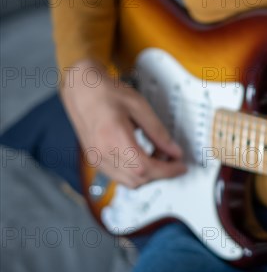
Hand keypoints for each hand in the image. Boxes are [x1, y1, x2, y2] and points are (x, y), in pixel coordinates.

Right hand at [61, 59, 185, 187]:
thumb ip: (158, 131)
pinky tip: (144, 157)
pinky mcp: (95, 160)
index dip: (167, 171)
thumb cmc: (105, 92)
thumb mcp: (139, 106)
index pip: (144, 168)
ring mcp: (96, 159)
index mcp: (113, 138)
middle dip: (161, 173)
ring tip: (159, 156)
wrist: (82, 89)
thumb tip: (173, 150)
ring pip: (128, 182)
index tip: (180, 167)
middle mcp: (101, 153)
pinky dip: (135, 173)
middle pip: (138, 179)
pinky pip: (119, 177)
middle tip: (174, 160)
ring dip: (148, 175)